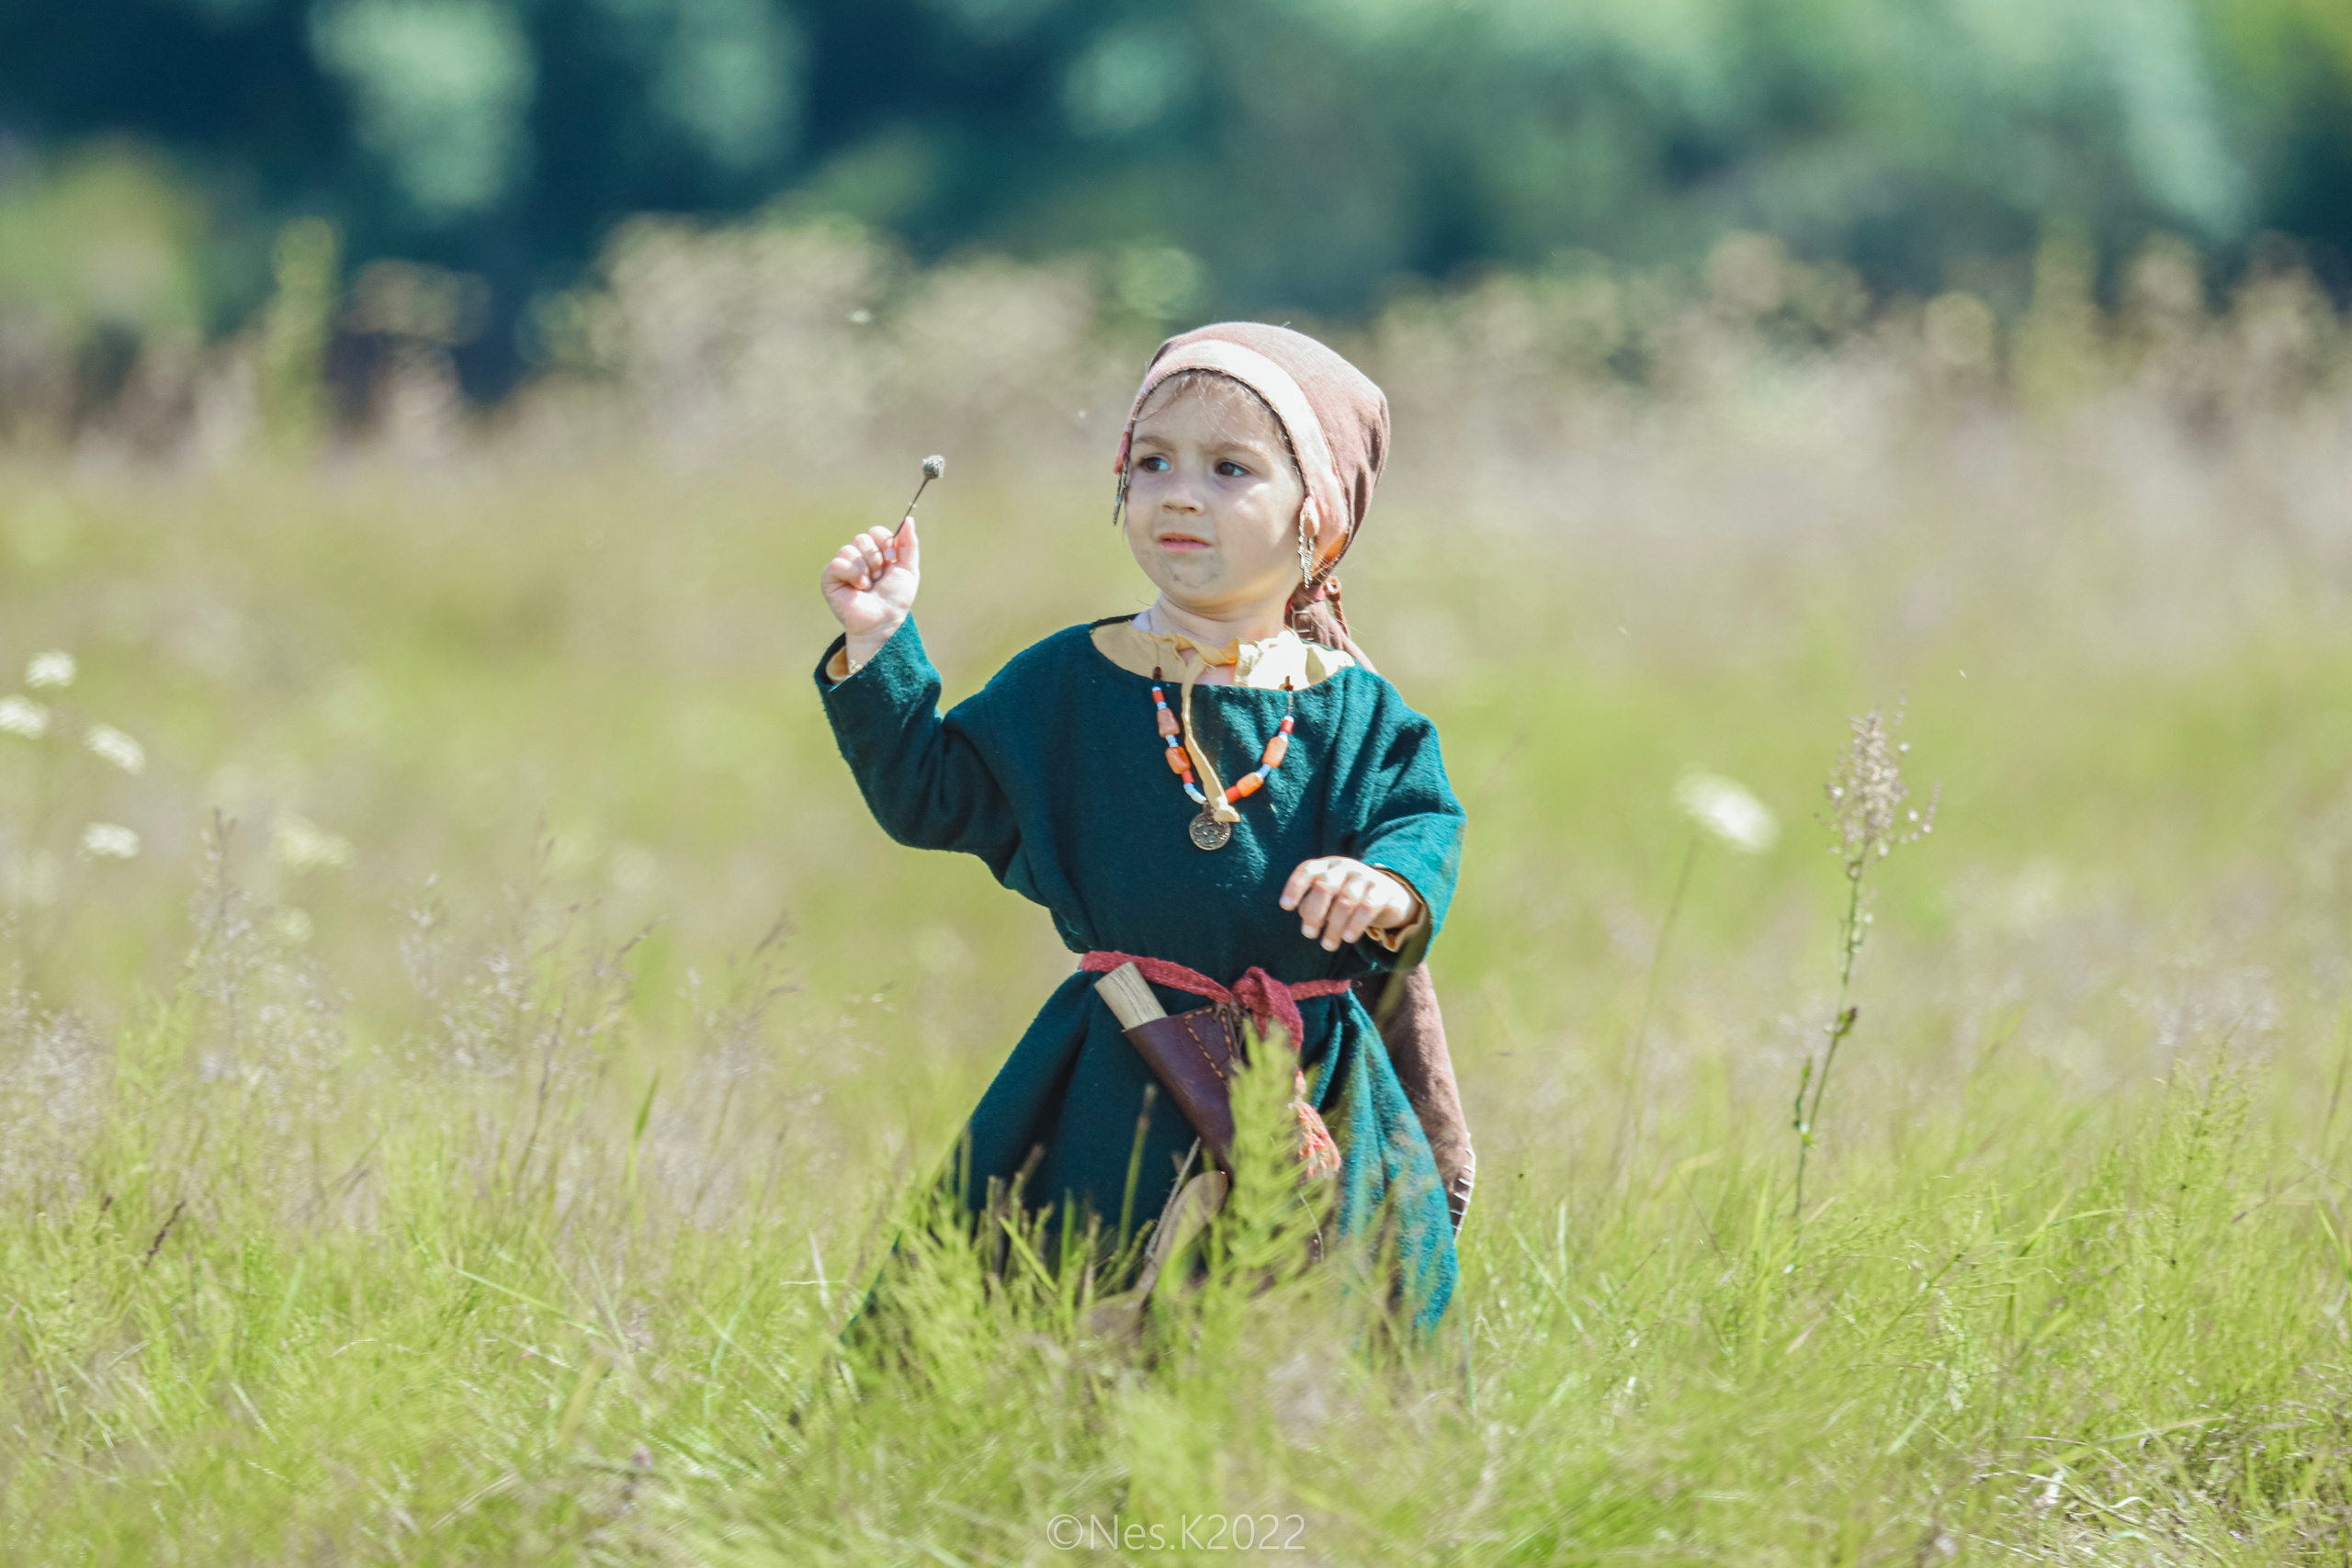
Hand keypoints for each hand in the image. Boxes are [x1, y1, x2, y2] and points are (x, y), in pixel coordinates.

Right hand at [822, 517, 920, 664]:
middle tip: (878, 578)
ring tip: (868, 586)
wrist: (884, 621)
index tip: (891, 560)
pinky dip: (851, 574)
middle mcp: (857, 558)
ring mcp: (842, 567)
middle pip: (862, 538)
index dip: (885, 543)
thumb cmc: (896, 600)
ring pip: (849, 548)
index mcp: (875, 553)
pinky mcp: (829, 578)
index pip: (875, 532)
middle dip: (875, 559)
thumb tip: (908, 519)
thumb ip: (909, 544)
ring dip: (864, 569)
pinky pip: (838, 562)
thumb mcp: (908, 570)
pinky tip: (857, 587)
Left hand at [1280, 857, 1418, 950]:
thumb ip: (1314, 905)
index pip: (1307, 870)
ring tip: (1328, 945)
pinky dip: (1356, 925)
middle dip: (1314, 912)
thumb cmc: (1349, 898)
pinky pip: (1367, 907)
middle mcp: (1345, 867)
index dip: (1295, 887)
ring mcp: (1365, 877)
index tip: (1286, 907)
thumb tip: (1306, 917)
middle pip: (1324, 886)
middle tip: (1309, 935)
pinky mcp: (1383, 891)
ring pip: (1346, 901)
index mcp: (1327, 866)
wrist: (1390, 894)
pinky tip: (1349, 938)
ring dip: (1334, 926)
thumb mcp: (1329, 898)